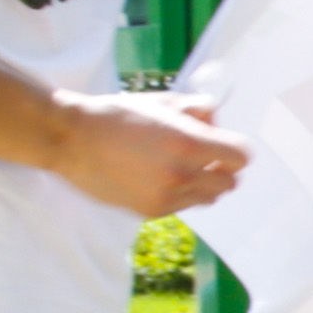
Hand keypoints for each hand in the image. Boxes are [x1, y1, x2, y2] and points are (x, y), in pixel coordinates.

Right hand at [47, 89, 251, 220]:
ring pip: (208, 197)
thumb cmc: (116, 115)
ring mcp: (166, 197)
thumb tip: (216, 118)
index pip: (240, 157)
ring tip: (179, 167)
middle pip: (230, 182)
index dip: (233, 149)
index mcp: (188, 144)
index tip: (222, 143)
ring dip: (203, 183)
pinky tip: (158, 177)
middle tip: (203, 155)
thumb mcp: (161, 102)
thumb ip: (196, 109)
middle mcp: (181, 174)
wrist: (72, 139)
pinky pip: (182, 206)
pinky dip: (180, 194)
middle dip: (221, 168)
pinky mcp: (149, 210)